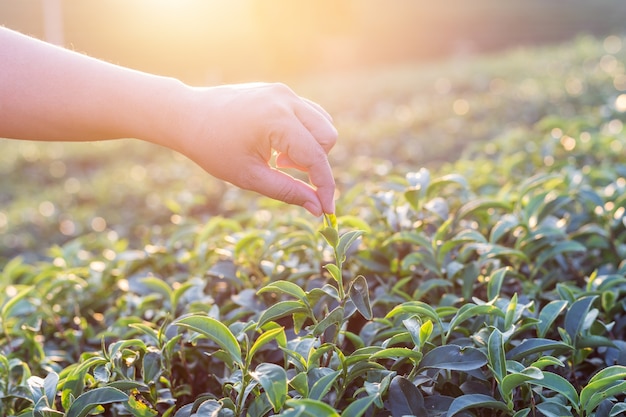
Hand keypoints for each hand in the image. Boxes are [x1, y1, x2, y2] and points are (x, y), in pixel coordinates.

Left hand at [178, 83, 336, 215]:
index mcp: (278, 120)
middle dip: (315, 162)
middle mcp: (286, 100)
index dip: (325, 187)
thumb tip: (318, 208)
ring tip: (279, 157)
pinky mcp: (281, 91)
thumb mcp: (250, 177)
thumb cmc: (213, 148)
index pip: (316, 157)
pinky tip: (278, 144)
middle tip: (283, 169)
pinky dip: (304, 133)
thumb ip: (288, 191)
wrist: (187, 115)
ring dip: (311, 147)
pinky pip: (310, 114)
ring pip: (323, 123)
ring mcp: (285, 92)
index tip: (327, 210)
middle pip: (328, 137)